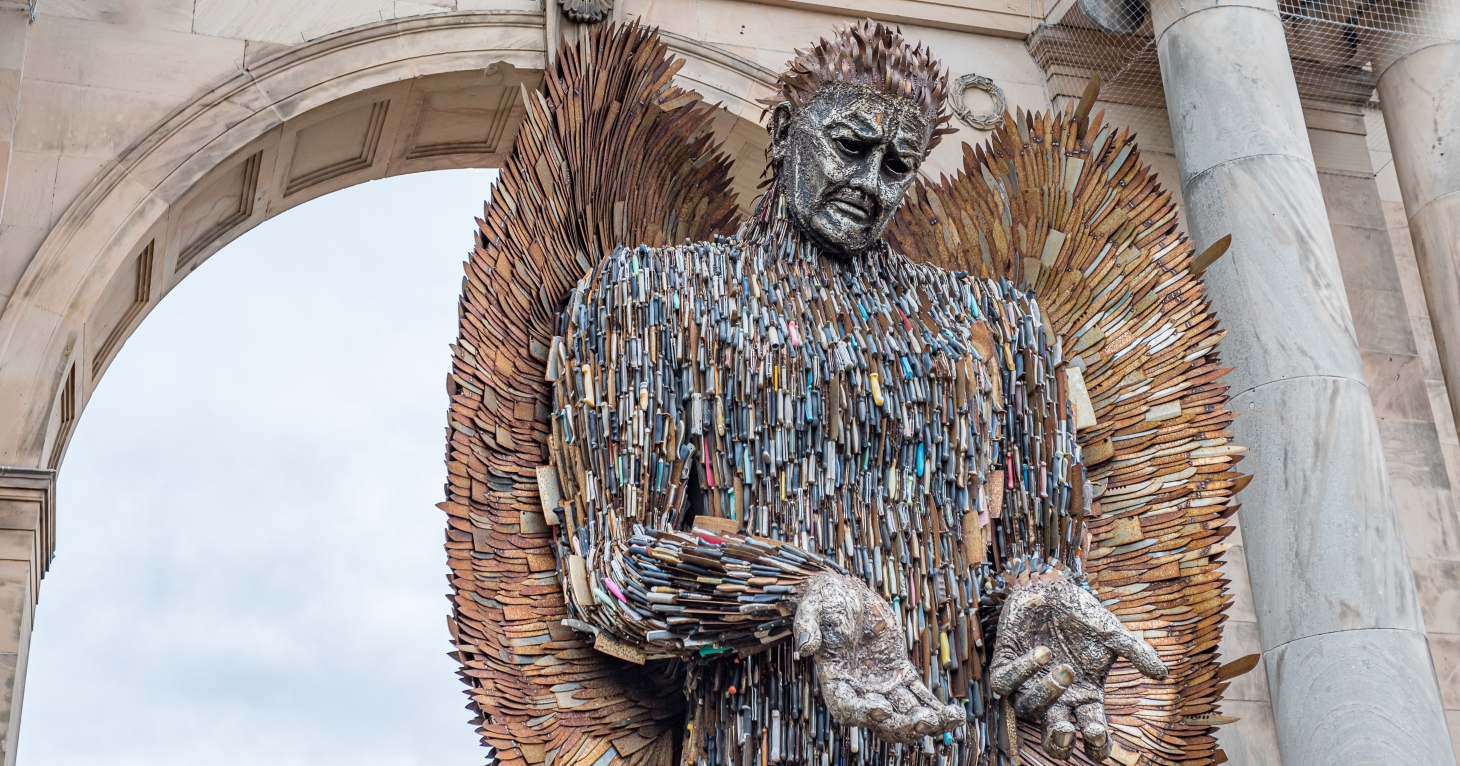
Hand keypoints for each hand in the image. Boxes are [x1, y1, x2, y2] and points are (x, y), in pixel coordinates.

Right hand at [793, 571, 963, 743]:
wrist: (844, 594)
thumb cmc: (825, 601)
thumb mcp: (812, 608)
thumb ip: (806, 626)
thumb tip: (805, 647)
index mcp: (835, 680)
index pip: (846, 708)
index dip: (863, 713)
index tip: (883, 707)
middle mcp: (859, 690)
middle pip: (881, 722)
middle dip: (903, 727)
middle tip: (925, 721)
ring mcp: (881, 684)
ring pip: (905, 713)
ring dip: (928, 721)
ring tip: (953, 718)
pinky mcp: (899, 673)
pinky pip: (918, 696)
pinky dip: (935, 706)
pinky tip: (955, 713)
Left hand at [988, 577, 1167, 760]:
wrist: (1052, 588)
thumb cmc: (1083, 616)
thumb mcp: (1113, 634)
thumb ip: (1137, 653)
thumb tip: (1162, 674)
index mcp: (1085, 695)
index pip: (1092, 734)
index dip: (1094, 744)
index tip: (1096, 732)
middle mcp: (1058, 696)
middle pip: (1054, 736)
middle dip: (1058, 742)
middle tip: (1066, 729)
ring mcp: (1030, 683)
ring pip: (1028, 709)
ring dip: (1046, 693)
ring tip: (1063, 669)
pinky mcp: (1007, 665)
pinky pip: (1004, 684)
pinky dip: (1020, 672)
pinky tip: (1041, 652)